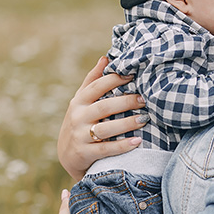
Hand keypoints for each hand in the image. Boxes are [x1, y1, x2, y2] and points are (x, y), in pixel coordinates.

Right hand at [57, 57, 147, 179]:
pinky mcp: (85, 153)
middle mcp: (78, 117)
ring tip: (144, 119)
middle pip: (104, 107)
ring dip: (127, 123)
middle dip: (126, 101)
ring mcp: (81, 136)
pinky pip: (106, 149)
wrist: (67, 155)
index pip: (96, 86)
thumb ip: (92, 80)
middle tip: (145, 99)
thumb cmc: (80, 121)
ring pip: (106, 128)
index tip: (133, 75)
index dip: (114, 79)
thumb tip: (105, 58)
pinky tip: (138, 141)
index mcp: (78, 102)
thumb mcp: (81, 101)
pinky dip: (123, 145)